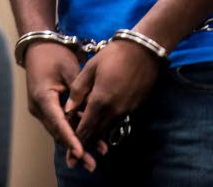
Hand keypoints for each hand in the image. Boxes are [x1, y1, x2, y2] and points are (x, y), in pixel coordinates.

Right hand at [24, 43, 96, 171]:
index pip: (58, 123)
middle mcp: (39, 108)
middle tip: (92, 163)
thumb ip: (79, 93)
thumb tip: (89, 113)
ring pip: (60, 130)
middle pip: (59, 132)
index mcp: (43, 98)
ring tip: (96, 155)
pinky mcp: (47, 107)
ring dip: (76, 141)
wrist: (40, 45)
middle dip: (76, 147)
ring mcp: (41, 109)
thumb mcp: (69, 70)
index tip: (81, 152)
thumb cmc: (54, 54)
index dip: (71, 139)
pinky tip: (89, 139)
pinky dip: (73, 130)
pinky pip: (60, 122)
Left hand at [64, 40, 159, 166]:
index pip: (85, 128)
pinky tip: (102, 126)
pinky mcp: (135, 107)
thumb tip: (68, 110)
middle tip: (74, 161)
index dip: (76, 144)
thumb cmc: (114, 54)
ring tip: (86, 146)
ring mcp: (127, 110)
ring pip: (108, 129)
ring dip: (97, 137)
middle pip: (97, 133)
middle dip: (85, 146)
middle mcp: (114, 110)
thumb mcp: (91, 68)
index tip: (69, 159)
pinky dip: (108, 126)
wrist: (144, 50)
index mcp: (100, 101)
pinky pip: (118, 121)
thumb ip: (78, 90)